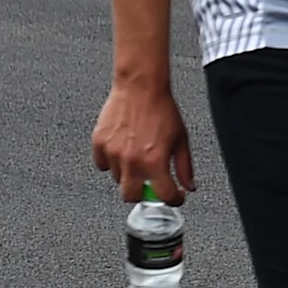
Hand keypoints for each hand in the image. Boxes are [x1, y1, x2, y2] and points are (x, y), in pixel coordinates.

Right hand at [92, 75, 194, 205]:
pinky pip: (102, 164)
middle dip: (142, 194)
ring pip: (117, 179)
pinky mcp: (99, 144)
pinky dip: (111, 162)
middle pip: (131, 196)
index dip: (172, 199)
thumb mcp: (181, 139)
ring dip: (128, 174)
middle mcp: (132, 160)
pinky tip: (122, 151)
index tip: (174, 197)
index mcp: (155, 161)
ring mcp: (113, 153)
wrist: (141, 88)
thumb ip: (184, 167)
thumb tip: (189, 186)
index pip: (163, 195)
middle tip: (149, 184)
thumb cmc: (162, 109)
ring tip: (137, 157)